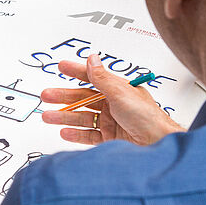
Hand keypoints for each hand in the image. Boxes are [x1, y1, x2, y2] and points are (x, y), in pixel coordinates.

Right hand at [39, 55, 185, 145]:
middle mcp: (113, 105)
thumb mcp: (121, 93)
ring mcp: (111, 122)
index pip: (93, 77)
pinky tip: (65, 131)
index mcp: (118, 90)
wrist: (158, 144)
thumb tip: (92, 60)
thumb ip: (102, 78)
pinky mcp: (109, 139)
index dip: (76, 71)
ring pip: (82, 117)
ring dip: (64, 117)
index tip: (62, 67)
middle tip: (47, 96)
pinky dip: (75, 133)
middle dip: (63, 97)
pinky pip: (87, 135)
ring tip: (48, 117)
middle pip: (83, 99)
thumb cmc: (148, 118)